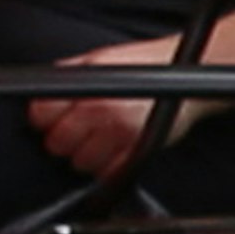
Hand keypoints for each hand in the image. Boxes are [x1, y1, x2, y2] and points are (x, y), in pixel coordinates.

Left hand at [31, 34, 181, 175]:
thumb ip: (68, 76)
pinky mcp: (139, 154)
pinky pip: (108, 173)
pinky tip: (114, 150)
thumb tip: (41, 93)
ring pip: (80, 163)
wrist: (193, 77)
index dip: (45, 117)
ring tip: (99, 139)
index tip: (53, 116)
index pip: (41, 115)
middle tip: (78, 129)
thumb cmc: (149, 66)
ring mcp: (121, 136)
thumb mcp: (100, 60)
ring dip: (85, 155)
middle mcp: (104, 113)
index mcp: (90, 88)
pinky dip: (106, 166)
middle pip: (57, 143)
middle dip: (63, 138)